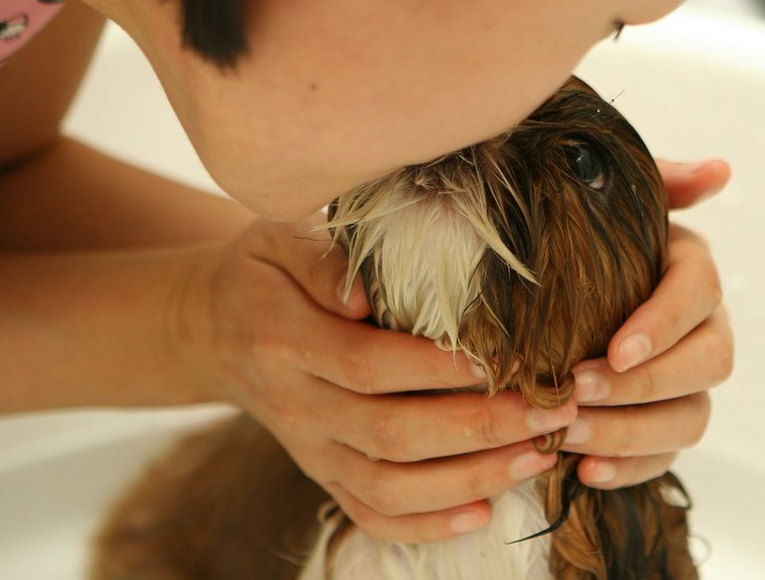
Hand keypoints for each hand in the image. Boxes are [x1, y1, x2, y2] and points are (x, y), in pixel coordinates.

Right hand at [172, 217, 576, 541]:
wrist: (214, 328)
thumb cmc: (266, 272)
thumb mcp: (278, 238)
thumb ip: (322, 258)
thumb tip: (363, 293)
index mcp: (284, 341)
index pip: (369, 364)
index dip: (437, 369)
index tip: (504, 358)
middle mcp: (297, 406)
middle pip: (391, 434)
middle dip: (478, 428)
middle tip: (550, 410)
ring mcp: (309, 450)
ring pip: (388, 487)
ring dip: (469, 479)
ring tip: (538, 456)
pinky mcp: (322, 475)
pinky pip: (370, 514)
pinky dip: (426, 525)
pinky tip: (484, 513)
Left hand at [561, 158, 734, 487]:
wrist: (545, 285)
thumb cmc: (575, 239)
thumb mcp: (606, 202)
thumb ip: (658, 182)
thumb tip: (720, 170)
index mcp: (688, 268)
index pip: (699, 293)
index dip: (664, 324)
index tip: (616, 349)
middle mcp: (702, 326)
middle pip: (709, 362)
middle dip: (646, 384)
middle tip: (578, 390)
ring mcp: (688, 381)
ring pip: (692, 417)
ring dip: (632, 432)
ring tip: (570, 436)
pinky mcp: (665, 423)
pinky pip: (666, 457)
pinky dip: (629, 469)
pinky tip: (584, 472)